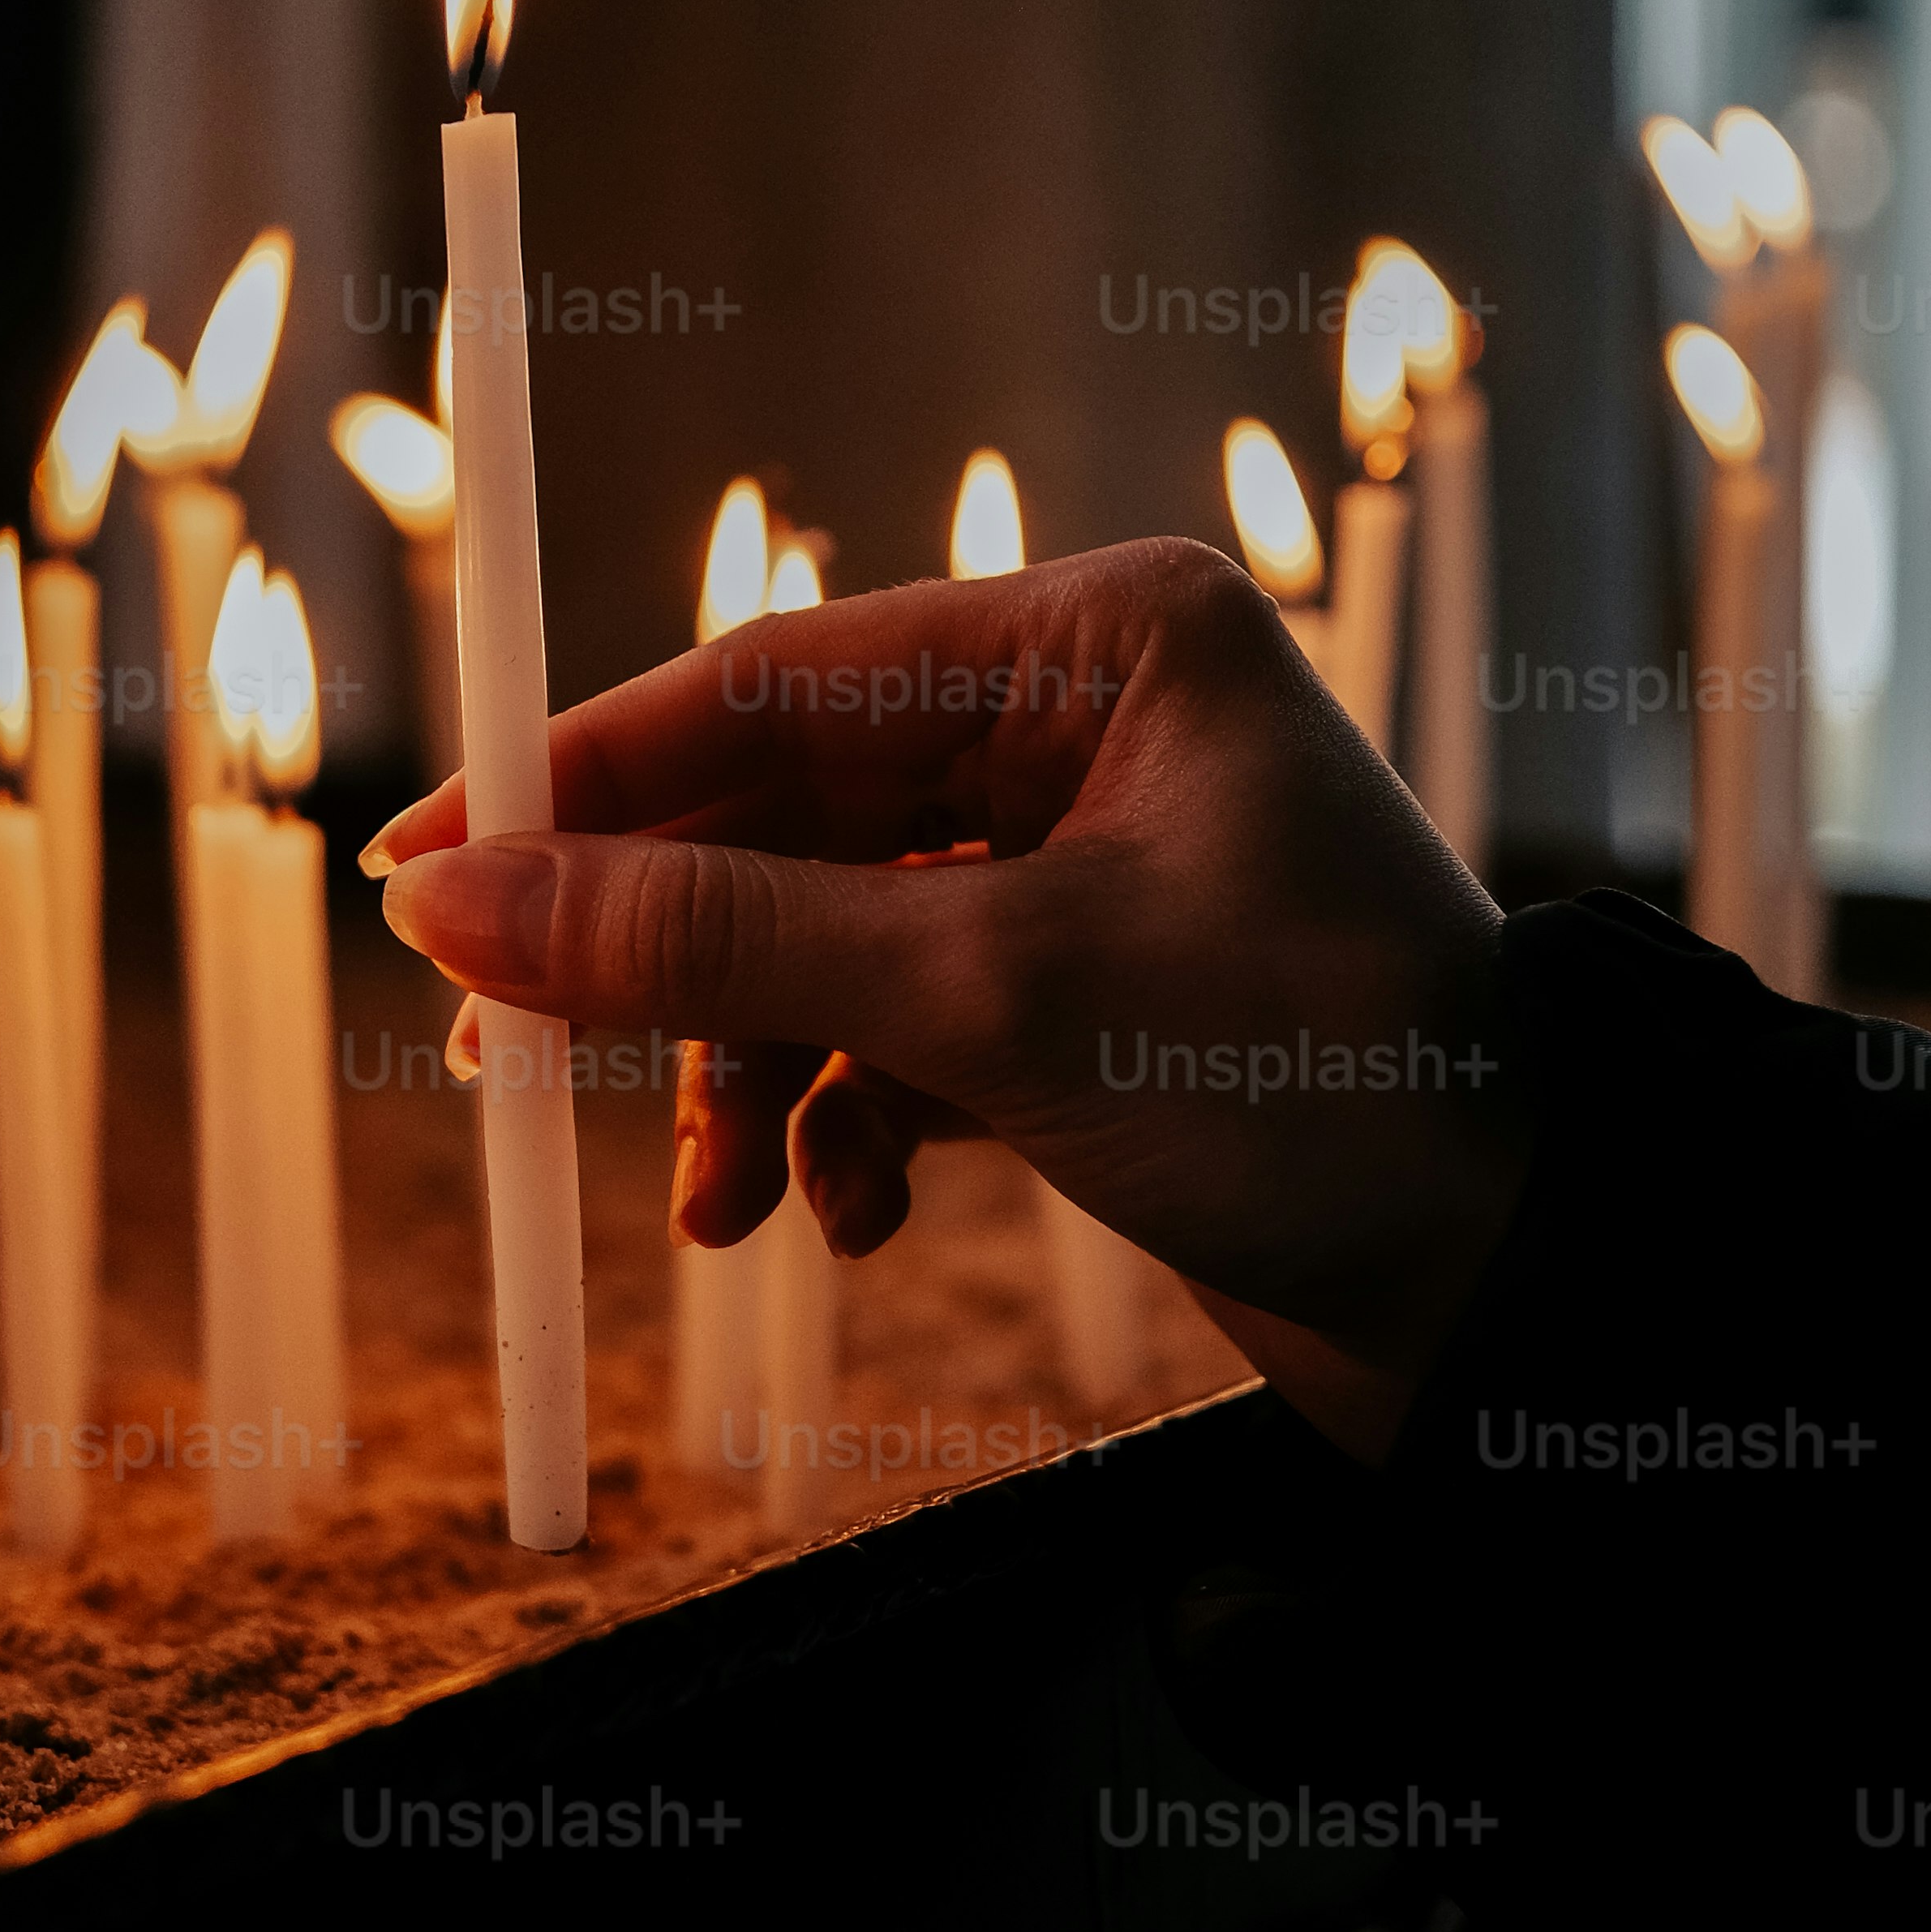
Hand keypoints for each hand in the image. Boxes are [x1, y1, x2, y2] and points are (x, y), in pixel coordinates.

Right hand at [367, 540, 1531, 1456]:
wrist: (1514, 1291)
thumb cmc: (1320, 1092)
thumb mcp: (992, 999)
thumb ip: (714, 941)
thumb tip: (458, 904)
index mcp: (1104, 640)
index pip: (769, 685)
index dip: (576, 784)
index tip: (415, 871)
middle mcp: (1094, 725)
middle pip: (778, 815)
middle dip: (662, 962)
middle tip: (508, 1066)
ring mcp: (1088, 862)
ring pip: (821, 938)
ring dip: (750, 1072)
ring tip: (723, 1202)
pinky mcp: (1086, 995)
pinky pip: (892, 1028)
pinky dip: (842, 1119)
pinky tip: (840, 1214)